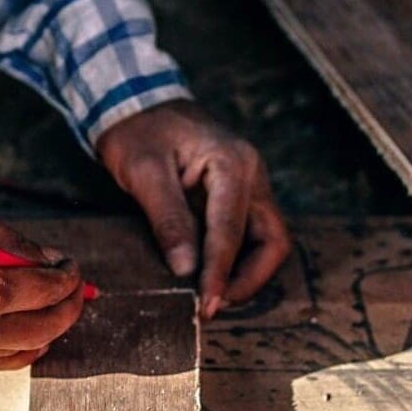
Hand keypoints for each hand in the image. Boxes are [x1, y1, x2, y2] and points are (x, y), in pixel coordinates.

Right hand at [0, 195, 83, 369]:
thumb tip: (51, 260)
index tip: (72, 266)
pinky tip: (28, 337)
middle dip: (70, 307)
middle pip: (47, 327)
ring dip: (48, 331)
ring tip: (54, 311)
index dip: (70, 276)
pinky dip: (18, 352)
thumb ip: (14, 241)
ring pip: (23, 352)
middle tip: (75, 290)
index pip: (49, 289)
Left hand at [96, 100, 290, 319]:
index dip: (220, 274)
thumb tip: (185, 269)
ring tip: (211, 297)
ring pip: (268, 242)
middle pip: (273, 241)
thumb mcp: (144, 172)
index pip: (233, 232)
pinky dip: (236, 262)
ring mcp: (250, 186)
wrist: (138, 104)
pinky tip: (210, 278)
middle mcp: (252, 175)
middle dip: (248, 280)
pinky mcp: (239, 197)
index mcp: (233, 164)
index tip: (205, 305)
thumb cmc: (138, 133)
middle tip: (213, 305)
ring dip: (245, 274)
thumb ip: (167, 219)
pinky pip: (250, 237)